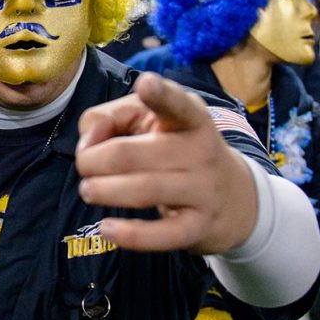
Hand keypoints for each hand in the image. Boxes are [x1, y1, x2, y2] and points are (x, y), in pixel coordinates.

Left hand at [74, 72, 256, 254]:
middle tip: (85, 166)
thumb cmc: (176, 151)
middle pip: (130, 154)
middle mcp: (200, 151)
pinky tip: (107, 229)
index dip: (160, 95)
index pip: (177, 104)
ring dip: (103, 191)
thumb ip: (109, 117)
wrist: (235, 199)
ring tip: (89, 190)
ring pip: (143, 190)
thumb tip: (88, 140)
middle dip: (92, 160)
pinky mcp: (198, 226)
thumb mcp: (149, 120)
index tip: (146, 84)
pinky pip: (162, 235)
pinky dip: (130, 235)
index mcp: (190, 117)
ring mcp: (202, 190)